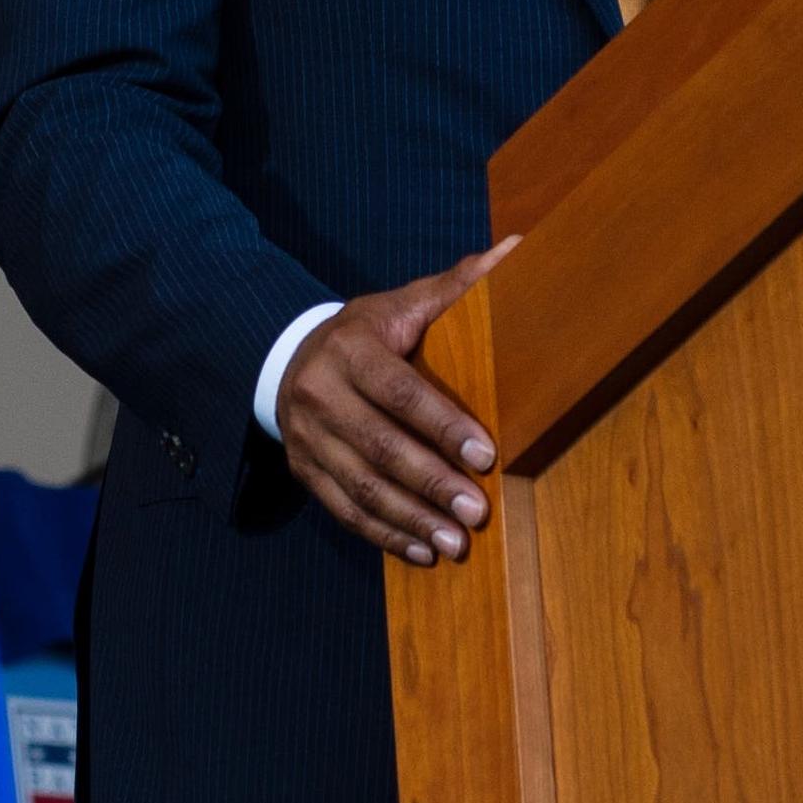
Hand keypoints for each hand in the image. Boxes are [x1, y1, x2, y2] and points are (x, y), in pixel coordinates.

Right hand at [275, 240, 515, 565]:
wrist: (287, 359)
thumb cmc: (366, 332)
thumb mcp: (401, 303)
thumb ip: (455, 285)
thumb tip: (515, 249)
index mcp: (350, 350)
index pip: (399, 392)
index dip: (442, 425)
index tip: (485, 454)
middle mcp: (320, 395)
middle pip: (379, 447)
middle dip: (430, 482)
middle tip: (476, 511)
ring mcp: (307, 440)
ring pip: (360, 487)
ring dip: (411, 519)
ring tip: (456, 545)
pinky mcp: (304, 473)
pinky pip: (344, 512)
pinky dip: (385, 536)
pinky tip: (422, 553)